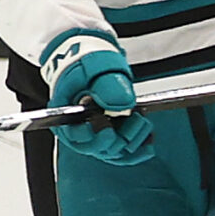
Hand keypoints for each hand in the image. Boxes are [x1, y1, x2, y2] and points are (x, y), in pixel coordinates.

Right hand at [49, 45, 153, 163]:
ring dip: (132, 142)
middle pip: (95, 148)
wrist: (95, 62)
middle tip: (135, 119)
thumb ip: (106, 85)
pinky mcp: (111, 136)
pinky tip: (149, 139)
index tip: (106, 126)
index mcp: (65, 113)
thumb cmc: (88, 63)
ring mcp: (95, 135)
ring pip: (112, 152)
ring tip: (143, 122)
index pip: (73, 134)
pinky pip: (123, 153)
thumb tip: (121, 103)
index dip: (89, 135)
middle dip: (118, 137)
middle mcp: (78, 129)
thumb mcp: (95, 67)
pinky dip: (138, 149)